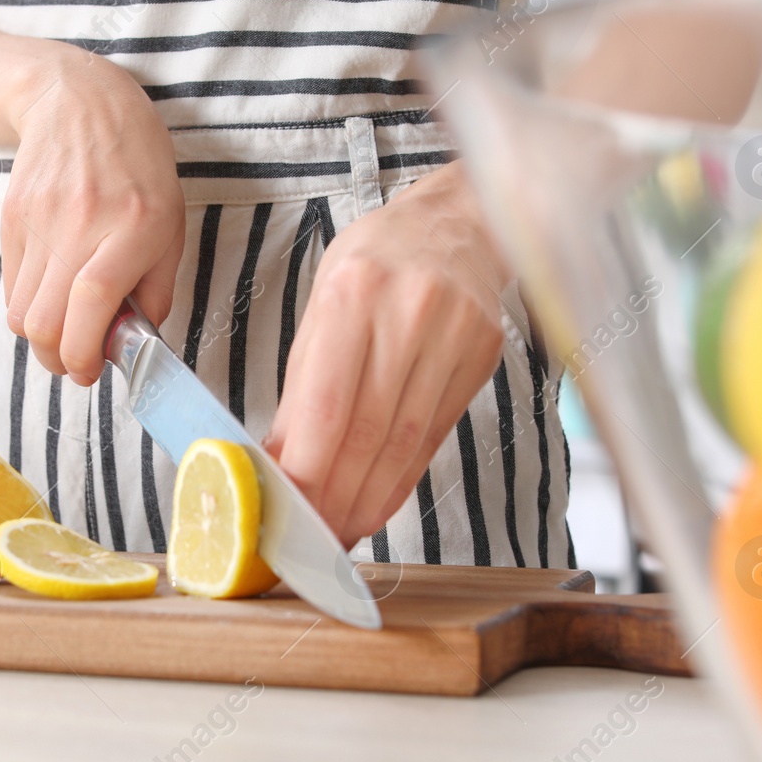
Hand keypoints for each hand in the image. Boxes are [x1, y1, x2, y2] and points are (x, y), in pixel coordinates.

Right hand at [2, 50, 184, 385]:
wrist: (79, 103)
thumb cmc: (137, 166)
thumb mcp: (170, 224)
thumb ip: (155, 289)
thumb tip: (133, 344)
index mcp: (133, 226)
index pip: (92, 301)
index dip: (86, 351)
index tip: (92, 371)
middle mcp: (81, 224)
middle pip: (45, 322)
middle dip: (58, 361)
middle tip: (77, 363)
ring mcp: (39, 222)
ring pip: (22, 312)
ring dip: (42, 338)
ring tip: (66, 330)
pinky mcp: (11, 220)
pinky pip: (11, 287)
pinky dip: (29, 306)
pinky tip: (52, 293)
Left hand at [264, 162, 508, 543]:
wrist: (456, 224)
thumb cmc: (376, 261)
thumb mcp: (324, 302)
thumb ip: (304, 382)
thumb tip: (280, 459)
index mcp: (355, 293)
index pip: (327, 405)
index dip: (306, 469)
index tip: (282, 508)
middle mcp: (409, 313)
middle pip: (367, 432)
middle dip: (334, 497)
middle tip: (308, 537)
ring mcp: (454, 335)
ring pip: (404, 442)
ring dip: (367, 499)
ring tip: (338, 531)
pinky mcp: (482, 357)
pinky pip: (434, 435)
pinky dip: (401, 477)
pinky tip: (377, 502)